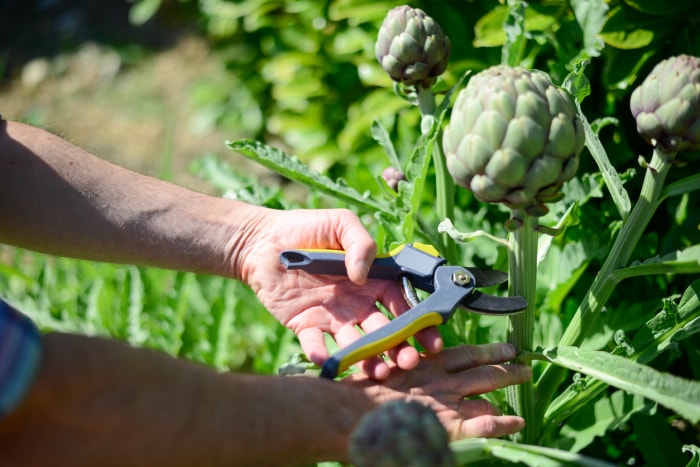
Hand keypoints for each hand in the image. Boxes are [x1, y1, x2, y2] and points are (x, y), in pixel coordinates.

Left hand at [237, 207, 442, 379]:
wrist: (261, 241)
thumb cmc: (305, 228)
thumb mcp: (340, 223)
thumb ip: (361, 243)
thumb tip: (363, 276)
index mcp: (372, 281)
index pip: (402, 305)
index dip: (419, 323)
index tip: (431, 340)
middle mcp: (357, 304)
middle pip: (384, 332)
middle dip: (399, 349)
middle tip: (408, 363)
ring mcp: (332, 318)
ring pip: (355, 345)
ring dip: (368, 360)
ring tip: (379, 372)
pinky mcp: (305, 326)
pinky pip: (315, 344)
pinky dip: (321, 354)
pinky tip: (327, 360)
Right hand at [346, 342, 530, 439]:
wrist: (348, 416)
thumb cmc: (356, 399)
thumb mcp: (379, 377)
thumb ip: (400, 371)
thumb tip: (411, 367)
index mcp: (423, 367)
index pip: (462, 355)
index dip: (483, 352)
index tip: (502, 350)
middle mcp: (440, 380)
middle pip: (480, 367)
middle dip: (502, 362)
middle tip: (522, 360)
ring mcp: (447, 401)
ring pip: (487, 383)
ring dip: (508, 378)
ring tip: (526, 375)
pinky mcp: (449, 425)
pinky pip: (484, 424)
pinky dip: (502, 423)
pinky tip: (518, 423)